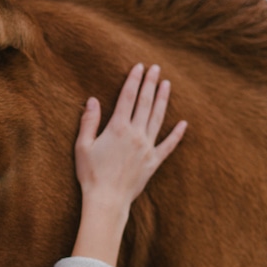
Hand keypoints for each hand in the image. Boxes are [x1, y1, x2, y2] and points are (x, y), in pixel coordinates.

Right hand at [75, 63, 186, 209]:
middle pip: (145, 103)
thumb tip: (93, 100)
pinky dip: (177, 134)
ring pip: (158, 118)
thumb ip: (89, 121)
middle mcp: (136, 134)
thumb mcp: (83, 146)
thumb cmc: (91, 174)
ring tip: (167, 84)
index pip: (128, 97)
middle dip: (150, 83)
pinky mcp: (154, 161)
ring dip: (163, 100)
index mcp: (118, 128)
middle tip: (155, 68)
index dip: (134, 80)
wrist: (107, 199)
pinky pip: (168, 145)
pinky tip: (184, 123)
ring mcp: (147, 147)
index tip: (139, 67)